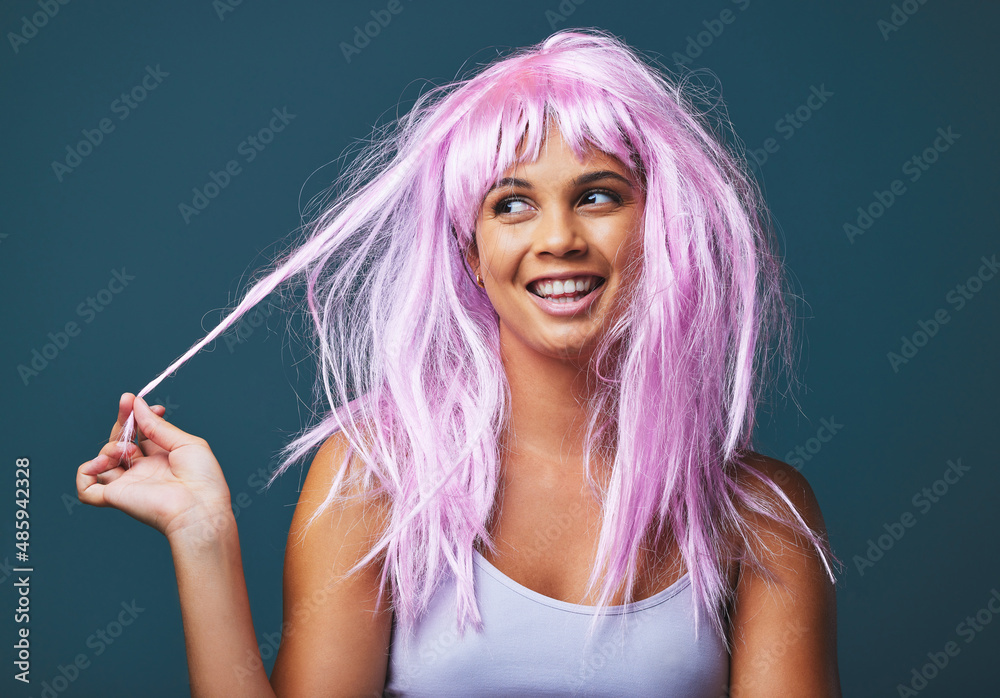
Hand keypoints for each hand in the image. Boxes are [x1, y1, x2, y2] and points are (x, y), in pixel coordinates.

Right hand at [77, 393, 233, 541]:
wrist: (200, 507)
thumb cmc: (202, 478)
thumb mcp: (186, 443)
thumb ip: (158, 426)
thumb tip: (138, 404)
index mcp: (160, 457)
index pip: (139, 433)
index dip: (139, 416)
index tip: (153, 407)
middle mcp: (142, 470)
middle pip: (120, 441)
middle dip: (122, 420)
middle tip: (127, 404)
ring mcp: (129, 483)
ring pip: (103, 460)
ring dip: (110, 446)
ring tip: (129, 448)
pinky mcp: (116, 497)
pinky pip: (87, 489)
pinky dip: (85, 474)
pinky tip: (100, 463)